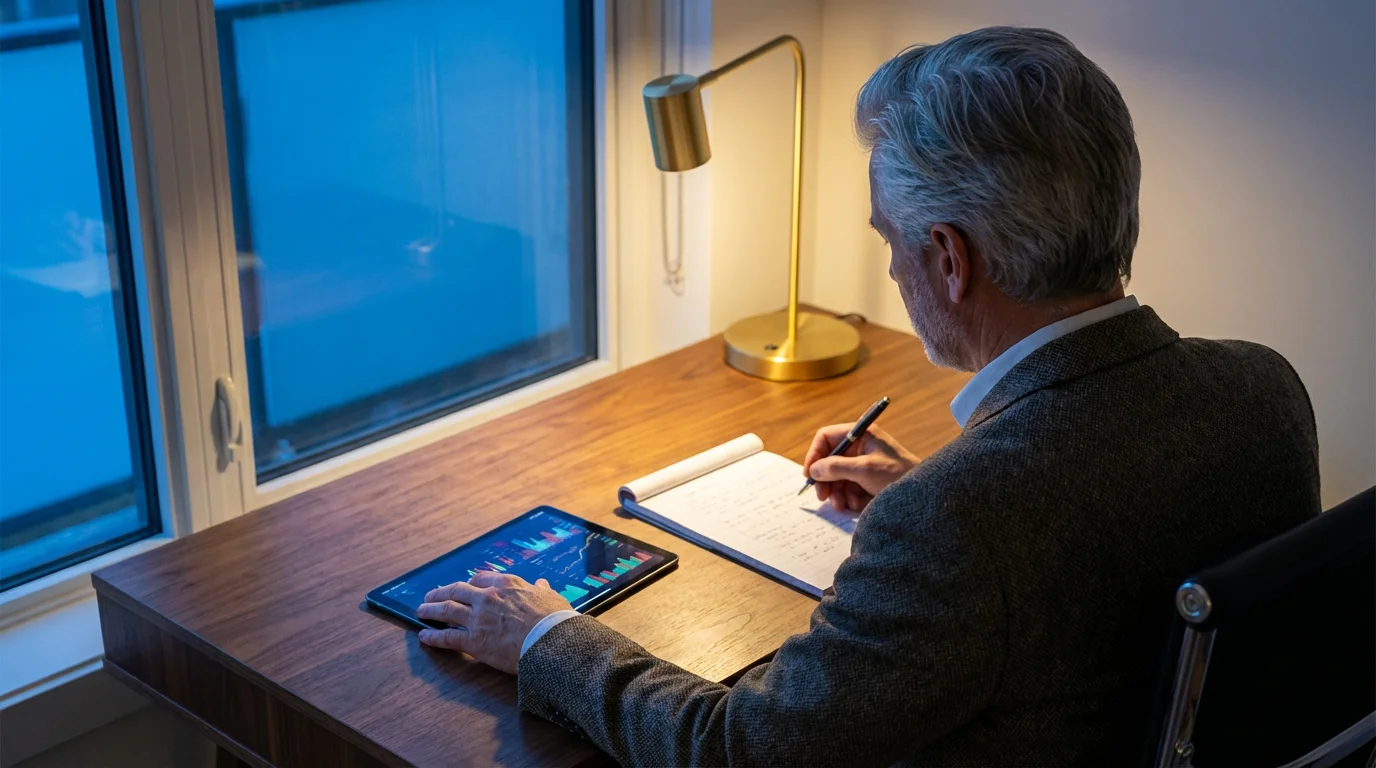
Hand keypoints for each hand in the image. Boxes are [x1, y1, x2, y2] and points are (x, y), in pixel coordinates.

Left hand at [416, 572, 571, 674]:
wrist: (551, 643)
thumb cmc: (555, 621)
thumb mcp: (552, 598)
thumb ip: (543, 590)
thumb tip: (542, 584)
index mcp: (507, 584)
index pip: (480, 579)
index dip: (469, 583)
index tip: (464, 587)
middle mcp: (488, 597)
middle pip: (456, 590)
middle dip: (441, 592)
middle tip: (431, 595)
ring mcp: (478, 619)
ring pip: (446, 609)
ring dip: (430, 609)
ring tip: (422, 611)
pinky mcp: (473, 641)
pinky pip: (446, 637)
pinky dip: (432, 635)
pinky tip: (424, 635)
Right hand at [802, 424, 917, 512]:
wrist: (923, 494)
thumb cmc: (898, 474)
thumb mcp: (864, 469)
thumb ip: (836, 468)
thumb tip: (813, 470)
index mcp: (861, 434)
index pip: (826, 437)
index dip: (815, 454)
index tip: (810, 474)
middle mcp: (860, 446)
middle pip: (829, 459)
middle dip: (825, 479)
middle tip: (823, 496)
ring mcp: (863, 463)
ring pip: (837, 476)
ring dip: (836, 492)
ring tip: (841, 505)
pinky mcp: (867, 480)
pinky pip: (849, 487)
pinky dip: (848, 497)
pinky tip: (856, 505)